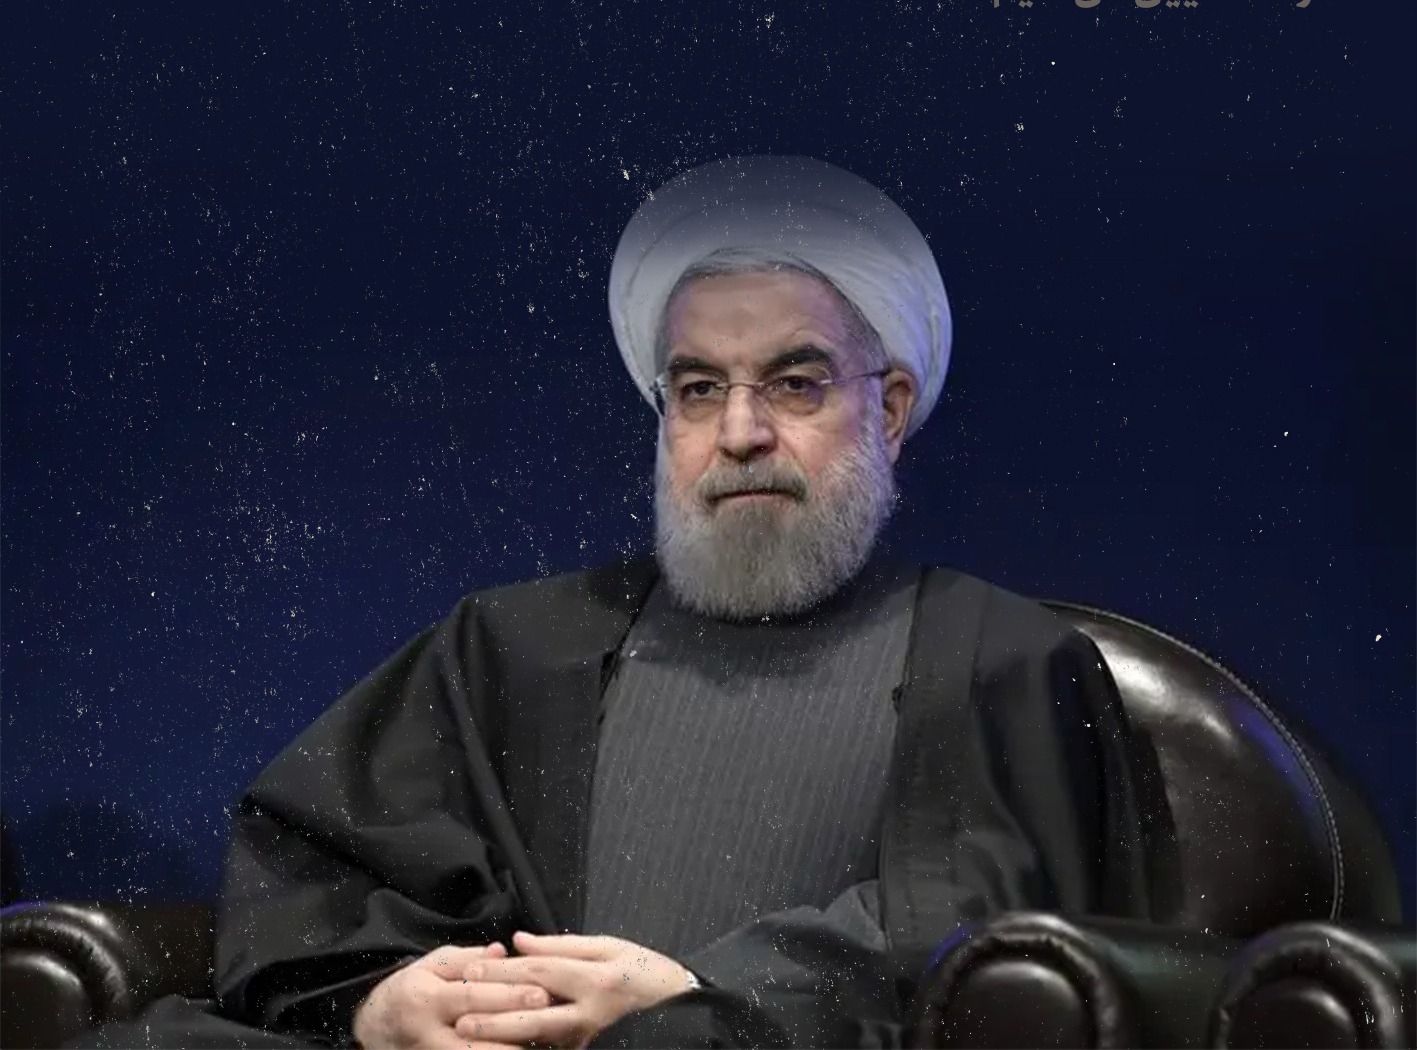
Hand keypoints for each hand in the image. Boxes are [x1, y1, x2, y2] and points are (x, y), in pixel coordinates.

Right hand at [351, 941, 553, 1048]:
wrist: (372, 1027)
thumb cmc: (411, 990)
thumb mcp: (430, 966)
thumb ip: (467, 959)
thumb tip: (502, 951)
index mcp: (426, 996)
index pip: (471, 994)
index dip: (507, 994)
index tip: (541, 992)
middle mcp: (425, 1030)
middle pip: (476, 1030)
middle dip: (515, 1024)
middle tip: (550, 1017)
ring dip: (507, 1049)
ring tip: (543, 1043)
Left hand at [452, 932, 697, 1049]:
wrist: (680, 1013)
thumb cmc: (647, 973)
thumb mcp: (609, 947)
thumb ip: (562, 945)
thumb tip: (519, 942)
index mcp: (596, 979)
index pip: (540, 972)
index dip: (503, 971)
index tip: (471, 969)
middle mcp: (590, 1014)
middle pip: (533, 1015)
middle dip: (493, 1016)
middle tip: (460, 1016)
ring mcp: (588, 1039)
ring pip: (538, 1040)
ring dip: (502, 1037)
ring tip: (469, 1035)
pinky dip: (523, 1047)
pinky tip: (498, 1046)